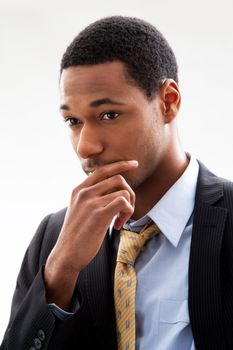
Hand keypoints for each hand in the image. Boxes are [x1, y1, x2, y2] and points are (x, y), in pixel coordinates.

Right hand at [44, 160, 137, 308]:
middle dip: (130, 193)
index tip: (135, 164)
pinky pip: (123, 202)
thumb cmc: (77, 234)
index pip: (103, 170)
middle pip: (118, 179)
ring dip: (129, 207)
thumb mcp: (79, 209)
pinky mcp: (99, 215)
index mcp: (79, 190)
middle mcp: (84, 193)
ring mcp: (90, 203)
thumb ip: (91, 197)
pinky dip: (128, 213)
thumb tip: (113, 190)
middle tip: (127, 210)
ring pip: (123, 192)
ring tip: (121, 221)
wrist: (66, 254)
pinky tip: (119, 225)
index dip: (121, 165)